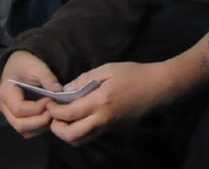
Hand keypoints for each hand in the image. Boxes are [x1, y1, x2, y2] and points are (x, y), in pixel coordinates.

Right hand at [0, 50, 56, 137]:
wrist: (19, 63)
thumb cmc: (26, 64)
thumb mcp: (37, 66)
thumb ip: (48, 78)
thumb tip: (59, 91)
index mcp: (6, 93)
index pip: (19, 109)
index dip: (36, 108)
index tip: (50, 99)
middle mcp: (5, 107)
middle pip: (20, 124)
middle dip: (40, 121)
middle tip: (54, 111)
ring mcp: (10, 115)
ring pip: (24, 131)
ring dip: (41, 126)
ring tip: (53, 114)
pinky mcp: (18, 118)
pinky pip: (28, 130)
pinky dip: (40, 127)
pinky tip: (49, 116)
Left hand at [47, 61, 169, 146]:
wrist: (159, 88)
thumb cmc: (135, 74)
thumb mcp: (109, 69)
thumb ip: (85, 79)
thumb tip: (67, 90)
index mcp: (100, 101)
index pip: (68, 113)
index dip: (54, 111)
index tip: (49, 103)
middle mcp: (103, 119)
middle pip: (71, 135)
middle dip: (57, 129)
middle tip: (54, 116)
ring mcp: (109, 127)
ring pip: (81, 140)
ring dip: (68, 133)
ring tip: (65, 119)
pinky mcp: (114, 130)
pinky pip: (92, 136)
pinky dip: (81, 131)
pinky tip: (81, 118)